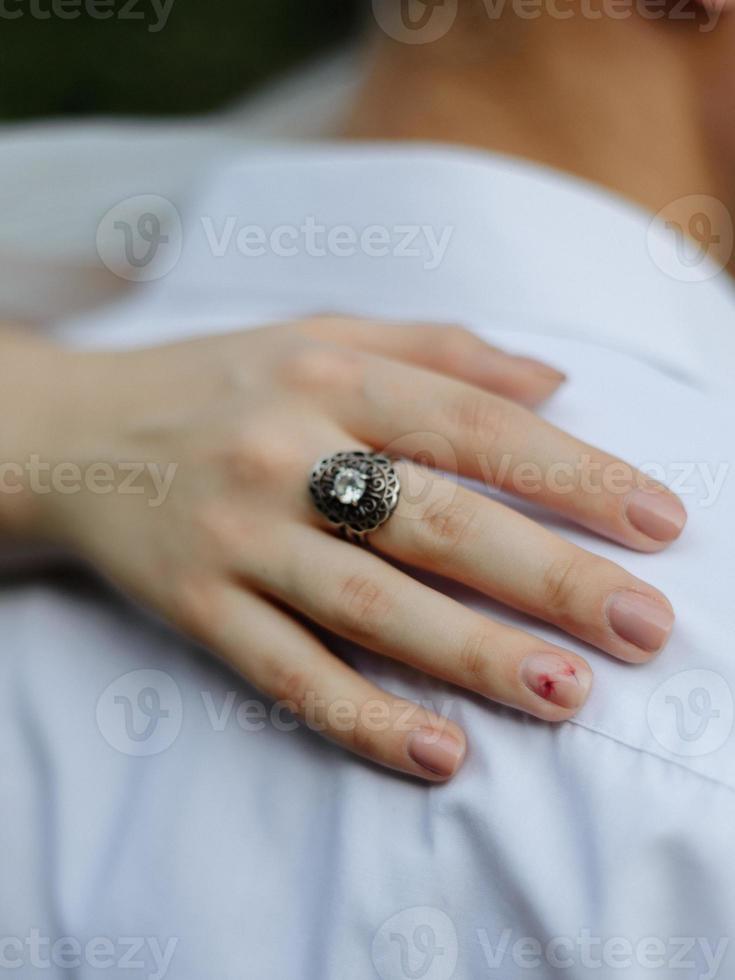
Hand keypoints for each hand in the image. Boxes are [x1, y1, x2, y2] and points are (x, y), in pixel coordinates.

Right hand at [12, 318, 685, 780]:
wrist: (77, 433)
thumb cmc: (221, 382)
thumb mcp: (322, 334)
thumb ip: (442, 350)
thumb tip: (559, 383)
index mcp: (332, 373)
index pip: (475, 425)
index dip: (573, 473)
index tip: (658, 521)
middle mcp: (287, 451)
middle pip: (436, 520)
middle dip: (548, 576)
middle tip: (641, 626)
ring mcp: (239, 535)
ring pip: (370, 605)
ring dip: (473, 655)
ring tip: (565, 693)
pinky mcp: (196, 605)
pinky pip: (286, 670)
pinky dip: (361, 716)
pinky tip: (437, 752)